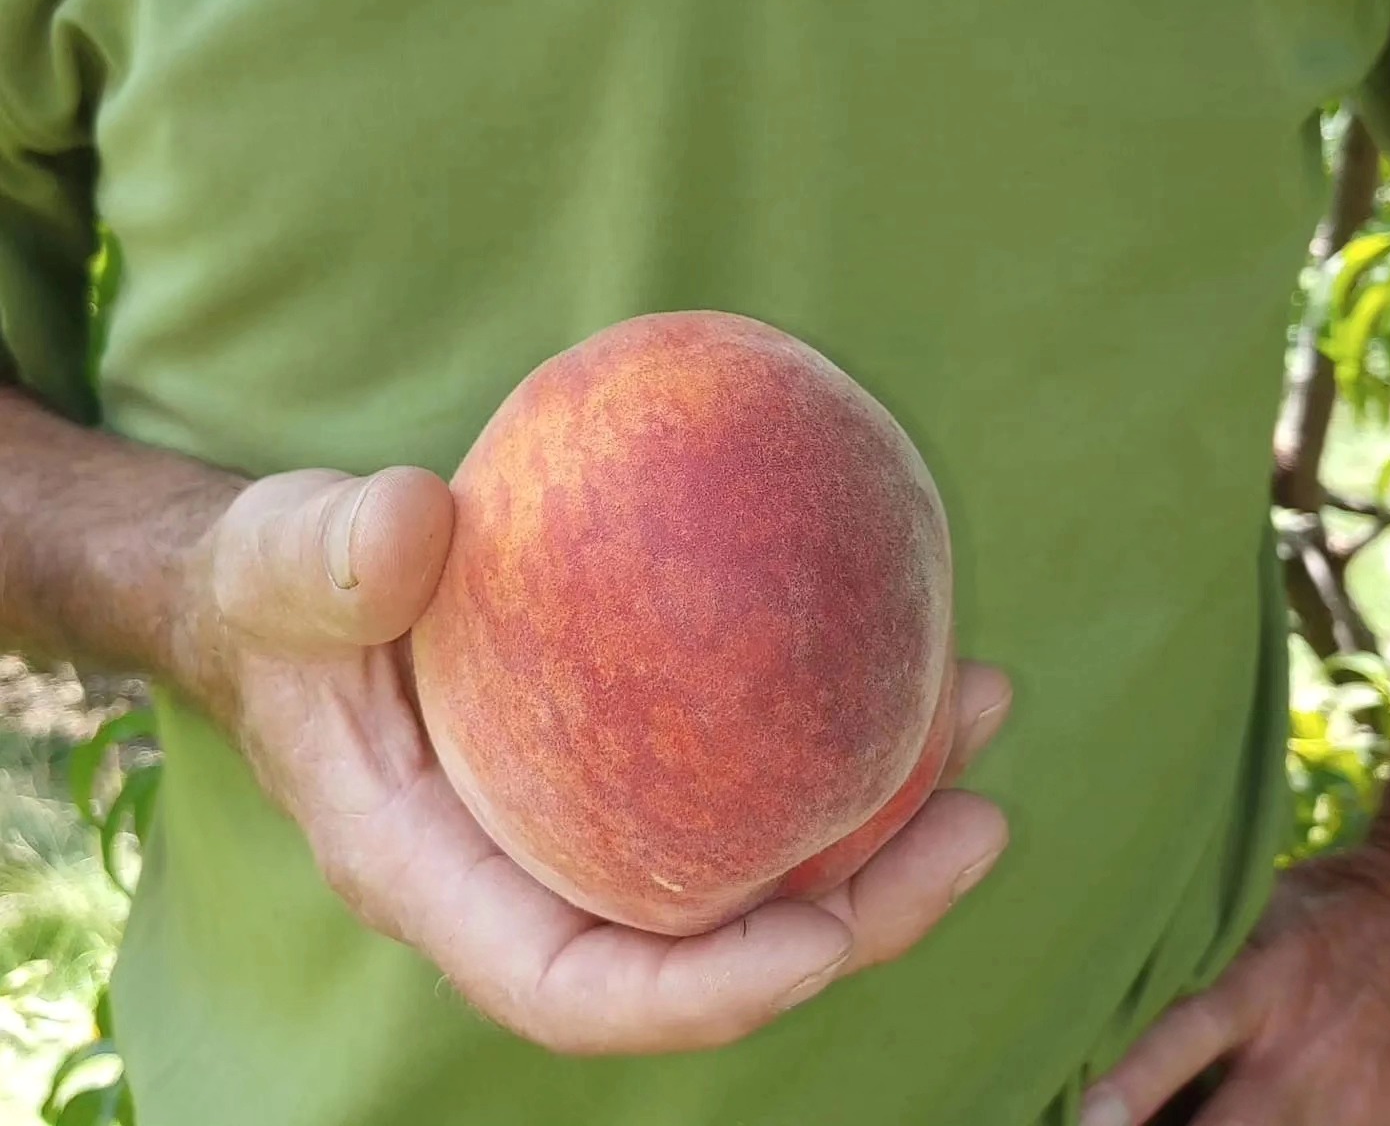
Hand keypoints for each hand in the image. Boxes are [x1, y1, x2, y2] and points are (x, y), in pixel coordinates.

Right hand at [183, 466, 1011, 1055]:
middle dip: (857, 912)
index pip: (574, 986)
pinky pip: (740, 766)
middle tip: (981, 820)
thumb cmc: (286, 592)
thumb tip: (417, 519)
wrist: (302, 585)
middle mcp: (530, 871)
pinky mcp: (622, 748)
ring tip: (978, 708)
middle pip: (707, 947)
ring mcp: (586, 816)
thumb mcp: (285, 561)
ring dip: (882, 813)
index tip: (825, 937)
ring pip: (748, 861)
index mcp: (438, 873)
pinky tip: (898, 647)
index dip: (702, 994)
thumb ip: (329, 557)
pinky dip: (829, 726)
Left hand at [1079, 838, 1389, 1125]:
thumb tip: (1095, 985)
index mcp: (1262, 984)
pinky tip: (1279, 1119)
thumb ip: (1190, 960)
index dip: (1136, 1079)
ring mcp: (1359, 1102)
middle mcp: (1305, 1051)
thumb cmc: (1316, 911)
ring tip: (1198, 1117)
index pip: (1187, 1032)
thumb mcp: (1250, 914)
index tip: (1090, 1116)